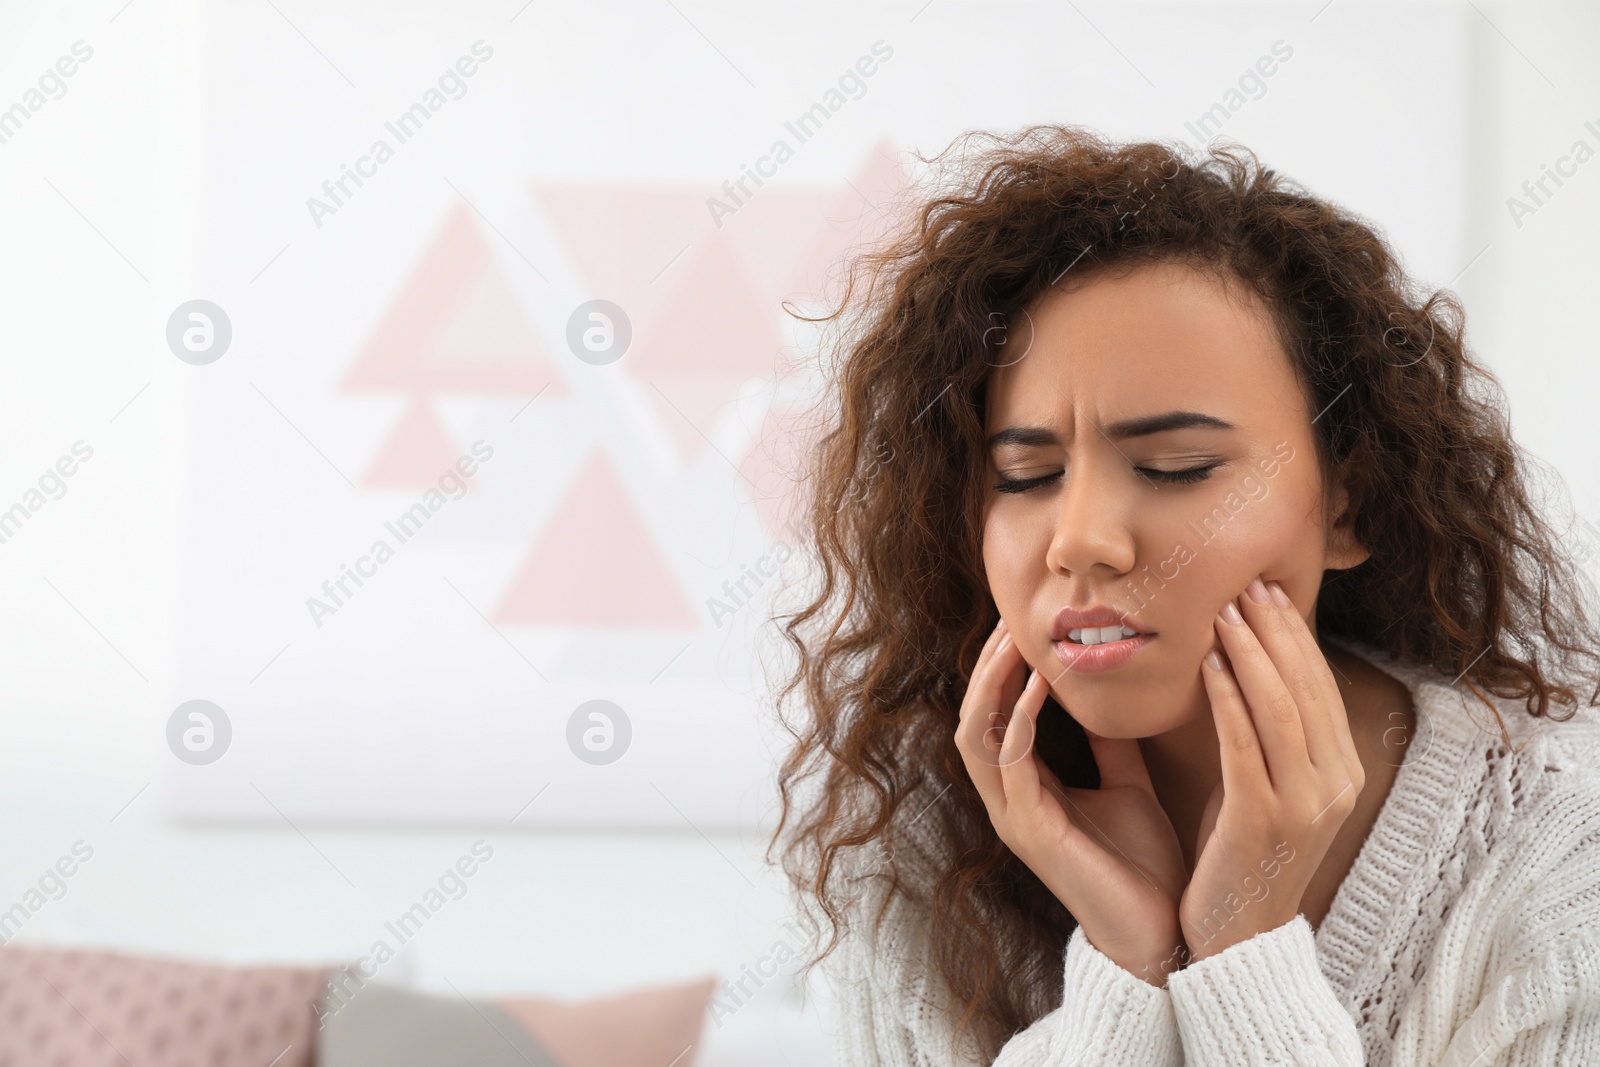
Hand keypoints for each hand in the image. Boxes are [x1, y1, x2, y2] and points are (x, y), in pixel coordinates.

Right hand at [955, 619, 1188, 984]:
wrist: (1163, 934)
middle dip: (986, 666)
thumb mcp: (1128, 785)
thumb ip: (1111, 743)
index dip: (1001, 669)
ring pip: (976, 737)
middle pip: (972, 718)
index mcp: (1027, 790)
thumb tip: (1112, 691)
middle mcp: (1009, 801)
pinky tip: (1040, 688)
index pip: (994, 716)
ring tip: (1015, 642)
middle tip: (1010, 619)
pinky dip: (1018, 720)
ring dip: (992, 685)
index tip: (1025, 623)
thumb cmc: (1143, 865)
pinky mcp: (1031, 833)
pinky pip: (1010, 765)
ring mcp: (1014, 818)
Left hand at [1178, 577, 1364, 961]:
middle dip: (1275, 631)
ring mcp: (1304, 804)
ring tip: (1223, 611)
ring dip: (1251, 653)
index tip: (1265, 591)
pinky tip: (1208, 664)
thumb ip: (1268, 734)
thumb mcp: (1267, 785)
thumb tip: (1247, 663)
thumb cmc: (1242, 851)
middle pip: (1306, 688)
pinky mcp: (1263, 819)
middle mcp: (1334, 784)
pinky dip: (1229, 699)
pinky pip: (1246, 745)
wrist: (1237, 936)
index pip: (1319, 687)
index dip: (1294, 635)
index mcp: (1342, 772)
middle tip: (1245, 584)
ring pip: (1281, 709)